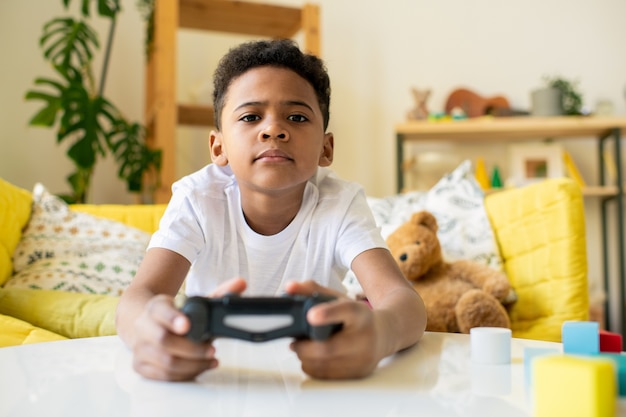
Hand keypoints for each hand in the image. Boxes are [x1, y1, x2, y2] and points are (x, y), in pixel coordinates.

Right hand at [130, 277, 247, 380]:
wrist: (147, 324)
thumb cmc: (176, 314)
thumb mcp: (193, 301)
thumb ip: (219, 293)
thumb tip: (241, 284)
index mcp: (156, 306)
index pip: (160, 311)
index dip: (173, 318)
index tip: (187, 325)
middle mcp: (143, 326)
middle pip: (163, 340)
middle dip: (191, 348)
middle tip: (211, 349)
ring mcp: (140, 348)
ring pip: (166, 362)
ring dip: (193, 364)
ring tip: (210, 359)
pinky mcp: (141, 366)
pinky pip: (164, 376)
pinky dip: (186, 374)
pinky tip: (200, 367)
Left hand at [285, 280, 382, 378]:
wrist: (383, 335)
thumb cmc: (357, 317)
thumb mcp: (338, 298)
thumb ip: (312, 290)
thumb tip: (290, 287)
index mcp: (359, 313)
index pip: (345, 311)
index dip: (328, 313)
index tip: (311, 315)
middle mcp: (364, 336)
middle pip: (328, 347)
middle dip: (304, 347)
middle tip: (295, 342)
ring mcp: (363, 358)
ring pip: (324, 364)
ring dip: (306, 358)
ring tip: (303, 349)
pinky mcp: (358, 373)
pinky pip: (327, 375)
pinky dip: (313, 367)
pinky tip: (312, 359)